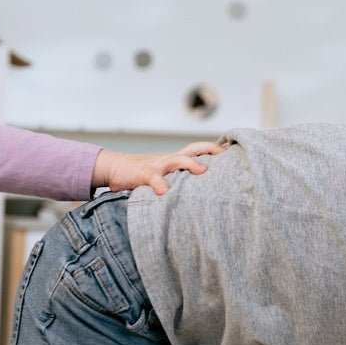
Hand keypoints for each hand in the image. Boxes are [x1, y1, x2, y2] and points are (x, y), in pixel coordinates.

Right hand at [92, 142, 224, 195]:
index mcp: (174, 159)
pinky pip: (153, 178)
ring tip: (202, 171)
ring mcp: (157, 165)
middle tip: (226, 155)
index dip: (215, 149)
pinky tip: (164, 193)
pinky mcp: (143, 174)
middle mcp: (169, 159)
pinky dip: (159, 184)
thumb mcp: (162, 176)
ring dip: (190, 164)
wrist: (113, 168)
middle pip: (193, 149)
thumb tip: (199, 195)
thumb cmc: (140, 175)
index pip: (198, 150)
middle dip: (210, 150)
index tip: (232, 152)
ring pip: (177, 160)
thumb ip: (178, 181)